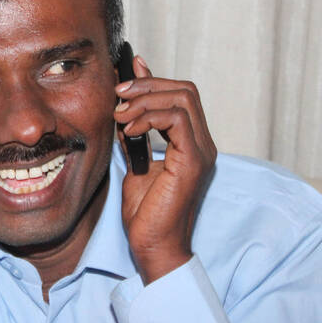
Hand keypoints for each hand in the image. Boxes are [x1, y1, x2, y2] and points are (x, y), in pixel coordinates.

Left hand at [114, 55, 216, 284]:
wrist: (152, 246)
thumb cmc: (145, 212)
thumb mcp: (135, 161)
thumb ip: (135, 131)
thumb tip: (125, 103)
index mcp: (192, 143)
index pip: (180, 96)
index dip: (153, 80)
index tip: (124, 75)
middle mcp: (203, 144)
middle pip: (185, 90)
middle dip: (148, 84)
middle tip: (118, 92)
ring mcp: (202, 152)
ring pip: (183, 99)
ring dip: (145, 98)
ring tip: (119, 113)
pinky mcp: (194, 162)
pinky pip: (178, 120)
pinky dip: (149, 116)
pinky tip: (127, 127)